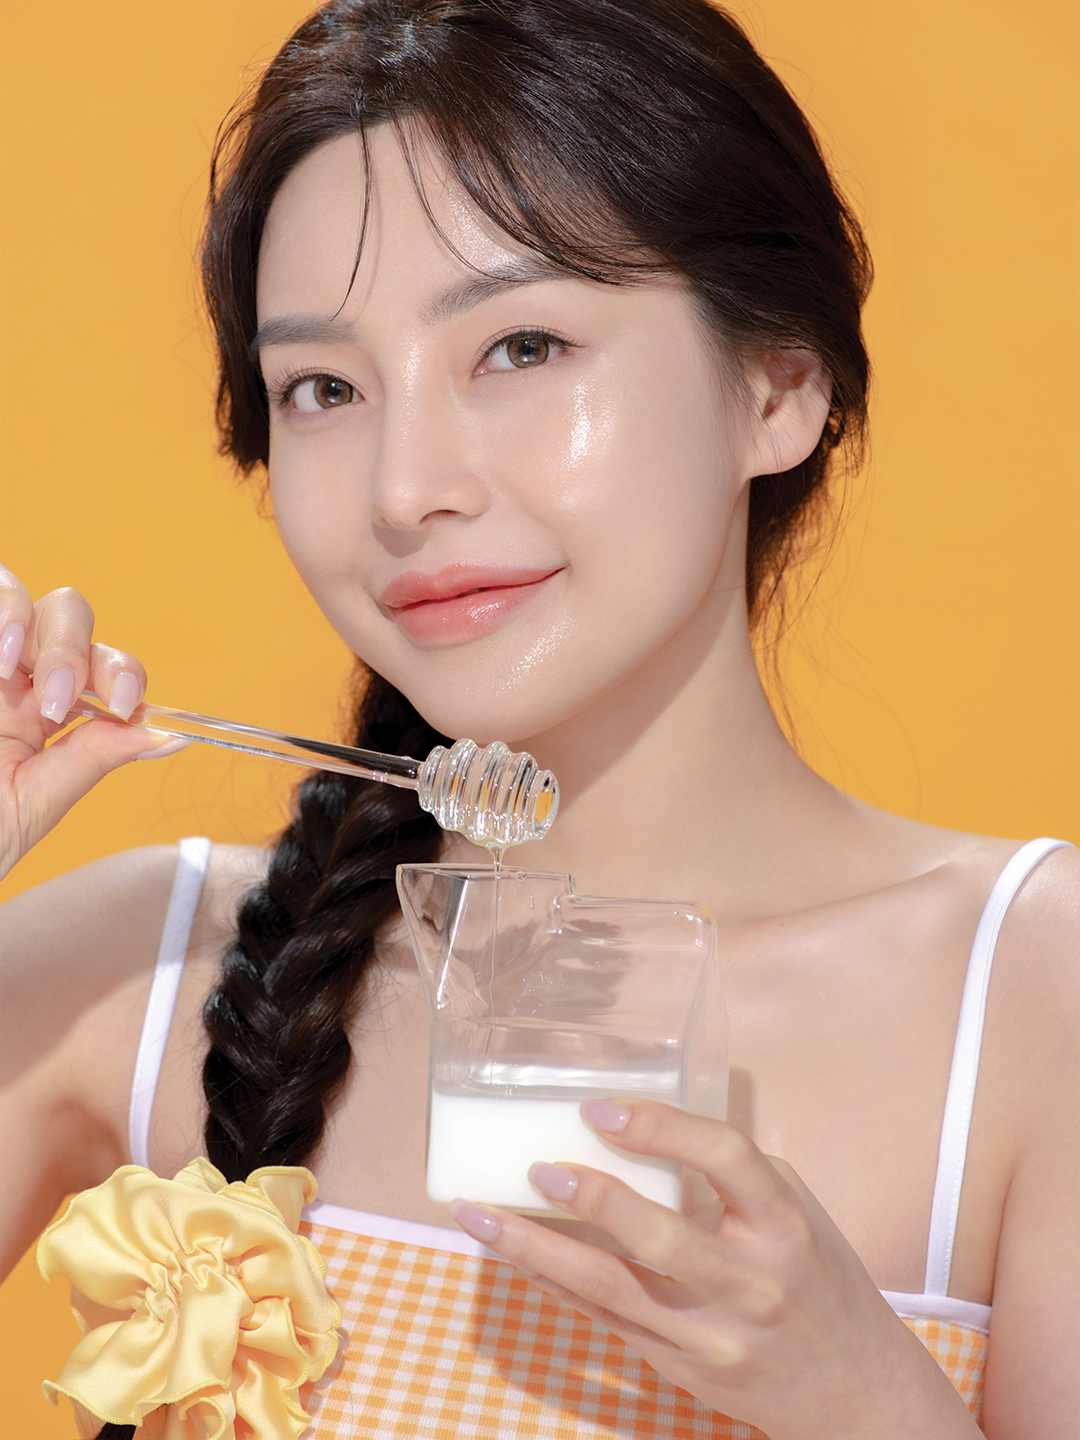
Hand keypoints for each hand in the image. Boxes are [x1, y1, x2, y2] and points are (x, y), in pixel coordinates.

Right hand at [0, 565, 184, 879]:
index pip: (104, 666)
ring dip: (24, 620)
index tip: (124, 707)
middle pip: (68, 615)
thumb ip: (97, 757)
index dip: (122, 675)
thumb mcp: (35, 800)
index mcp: (43, 712)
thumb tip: (173, 733)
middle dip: (72, 649)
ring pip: (16, 591)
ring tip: (9, 665)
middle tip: (58, 700)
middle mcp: (11, 676)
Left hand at [448, 1100, 978, 1438]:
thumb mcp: (798, 1212)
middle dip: (591, 1197)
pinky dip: (553, 1282)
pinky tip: (515, 1255)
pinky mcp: (680, 1367)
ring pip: (611, 1289)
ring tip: (481, 1215)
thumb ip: (734, 1174)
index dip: (660, 1128)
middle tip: (538, 1167)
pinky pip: (603, 1319)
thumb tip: (646, 1126)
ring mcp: (710, 1334)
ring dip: (536, 1250)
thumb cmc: (820, 1282)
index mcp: (784, 1225)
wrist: (856, 1394)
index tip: (601, 1110)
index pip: (726, 1158)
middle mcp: (749, 1282)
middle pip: (660, 1236)